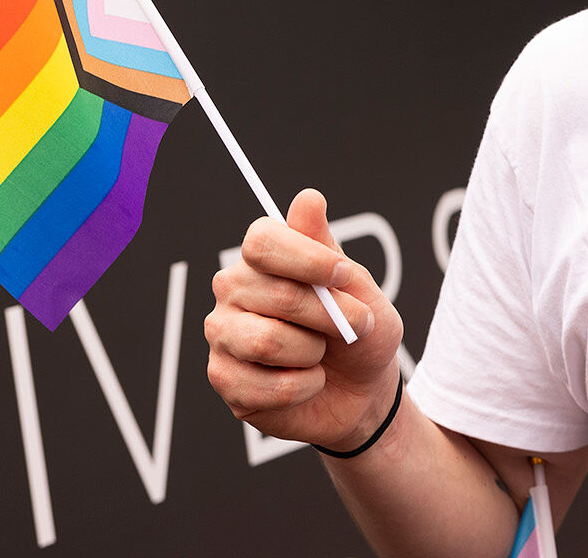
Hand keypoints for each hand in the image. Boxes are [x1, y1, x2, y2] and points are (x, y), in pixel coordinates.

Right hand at [205, 189, 403, 450]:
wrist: (364, 390)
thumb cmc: (360, 330)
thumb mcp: (357, 287)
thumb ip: (327, 248)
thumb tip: (308, 198)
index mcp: (262, 257)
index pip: (263, 241)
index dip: (308, 259)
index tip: (344, 275)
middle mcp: (233, 289)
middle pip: (275, 294)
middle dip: (329, 316)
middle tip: (354, 326)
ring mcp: (223, 333)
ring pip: (267, 341)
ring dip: (313, 354)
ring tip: (321, 355)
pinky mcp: (223, 378)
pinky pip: (264, 386)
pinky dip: (303, 387)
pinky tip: (308, 381)